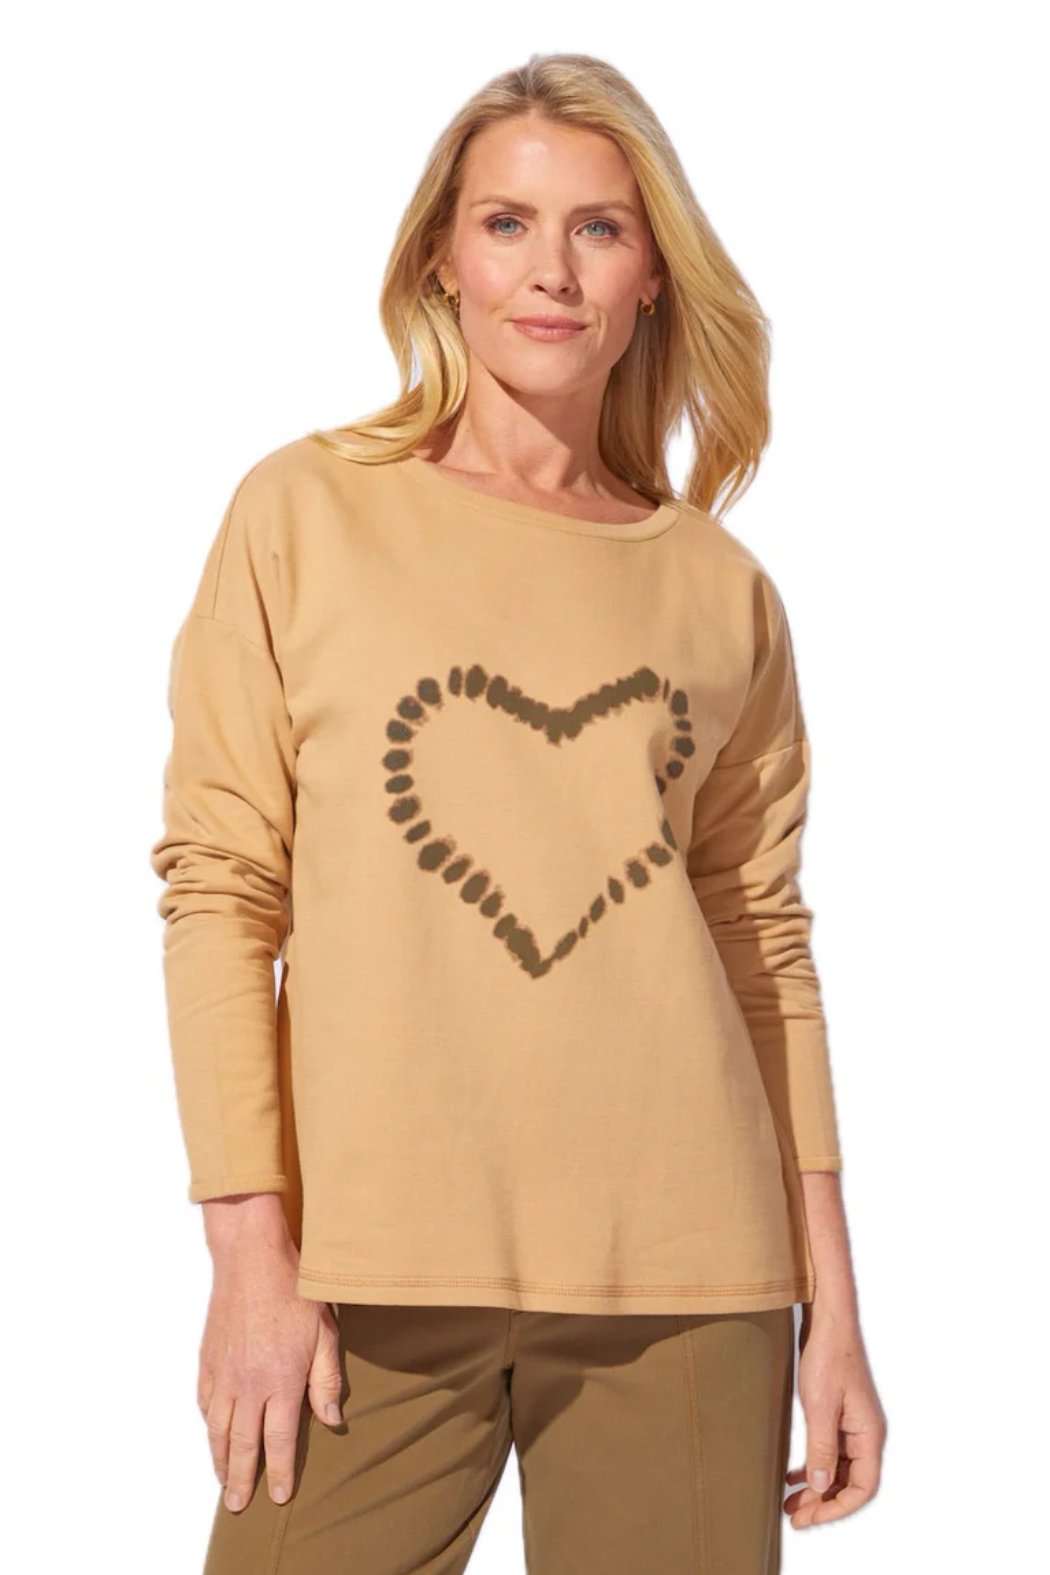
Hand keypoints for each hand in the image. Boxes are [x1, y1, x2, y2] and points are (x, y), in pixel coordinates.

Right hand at [196, 1198, 343, 1512]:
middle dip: (242, 1478)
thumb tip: (329, 1420)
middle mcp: (248, 1385)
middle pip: (242, 1444)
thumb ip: (326, 1381)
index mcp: (280, 1382)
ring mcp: (224, 1373)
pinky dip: (208, 1423)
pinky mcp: (208, 1359)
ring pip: (217, 1429)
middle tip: (240, 1504)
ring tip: (223, 1481)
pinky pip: (205, 1402)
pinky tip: (213, 1432)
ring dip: (219, 1459)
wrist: (252, 1258)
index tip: (279, 1496)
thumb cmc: (295, 1290)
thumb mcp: (325, 1334)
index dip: (280, 1471)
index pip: (279, 1441)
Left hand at [784, 1301, 887, 1528]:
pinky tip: (793, 1476)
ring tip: (790, 1503)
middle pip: (849, 1482)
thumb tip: (823, 1488)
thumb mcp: (820, 1406)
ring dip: (816, 1487)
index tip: (811, 1517)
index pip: (863, 1488)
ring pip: (838, 1468)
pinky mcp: (840, 1414)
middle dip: (823, 1503)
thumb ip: (822, 1449)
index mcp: (869, 1435)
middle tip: (793, 1516)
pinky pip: (830, 1451)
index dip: (838, 1507)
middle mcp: (866, 1434)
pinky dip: (814, 1466)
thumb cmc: (828, 1358)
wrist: (828, 1322)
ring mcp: (853, 1425)